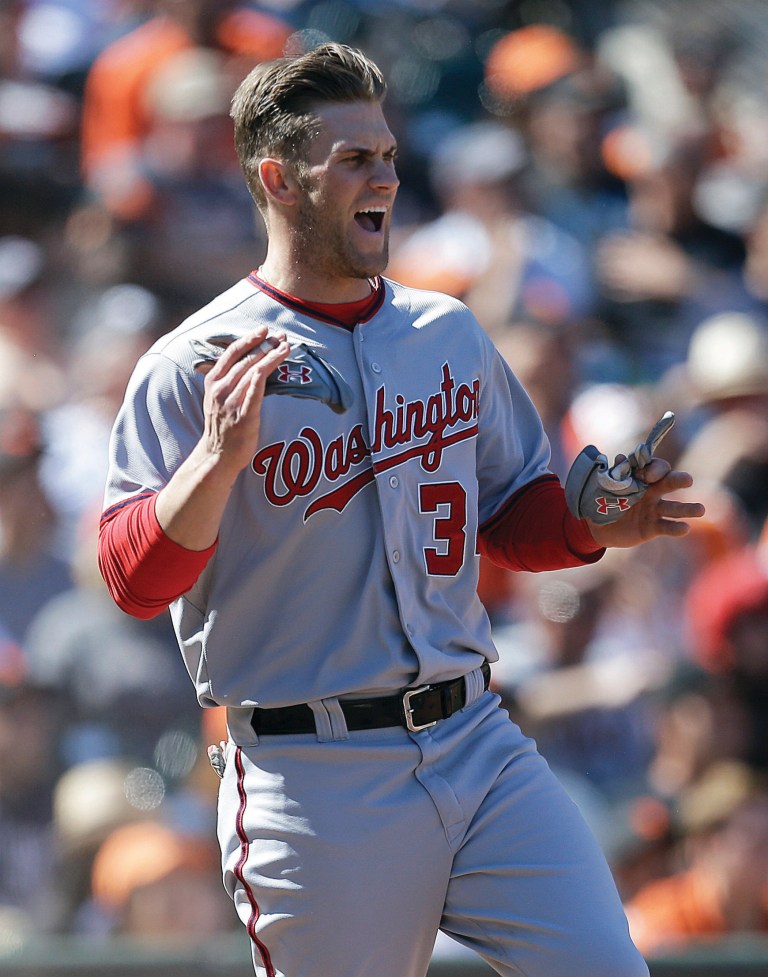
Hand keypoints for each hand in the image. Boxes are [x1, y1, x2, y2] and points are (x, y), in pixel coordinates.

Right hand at [202, 328, 290, 473]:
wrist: (217, 455)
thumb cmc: (222, 426)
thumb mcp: (217, 398)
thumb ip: (228, 381)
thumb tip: (248, 363)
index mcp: (213, 382)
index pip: (232, 354)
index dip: (248, 339)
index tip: (264, 330)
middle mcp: (221, 389)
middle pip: (246, 360)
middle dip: (265, 345)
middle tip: (281, 336)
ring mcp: (232, 402)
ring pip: (253, 371)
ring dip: (271, 356)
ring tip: (285, 346)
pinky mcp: (244, 415)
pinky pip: (256, 389)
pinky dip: (266, 372)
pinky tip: (277, 362)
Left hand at [587, 458, 704, 548]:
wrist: (597, 525)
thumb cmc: (602, 499)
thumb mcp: (604, 486)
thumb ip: (613, 474)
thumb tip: (620, 458)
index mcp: (641, 478)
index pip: (655, 468)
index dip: (653, 470)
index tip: (644, 476)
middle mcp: (652, 492)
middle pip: (670, 483)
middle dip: (679, 480)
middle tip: (688, 480)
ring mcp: (654, 510)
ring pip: (675, 508)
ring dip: (688, 508)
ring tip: (701, 509)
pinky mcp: (653, 528)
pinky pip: (667, 527)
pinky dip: (676, 528)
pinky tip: (685, 528)